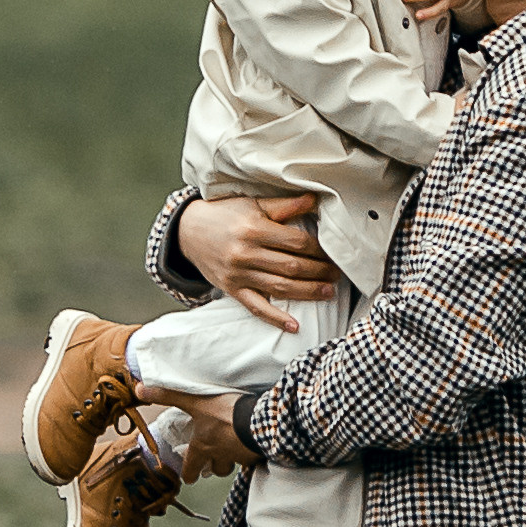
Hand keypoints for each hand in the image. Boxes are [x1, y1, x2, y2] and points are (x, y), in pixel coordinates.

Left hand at [138, 386, 257, 476]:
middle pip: (215, 469)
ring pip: (233, 464)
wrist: (258, 422)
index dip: (189, 473)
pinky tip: (254, 444)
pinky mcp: (257, 454)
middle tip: (212, 463)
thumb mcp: (194, 401)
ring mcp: (240, 456)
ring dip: (231, 460)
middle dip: (213, 467)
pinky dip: (251, 454)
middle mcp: (220, 455)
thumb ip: (168, 395)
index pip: (191, 467)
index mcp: (203, 446)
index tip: (189, 478)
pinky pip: (252, 458)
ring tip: (234, 448)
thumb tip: (139, 390)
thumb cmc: (225, 414)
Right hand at [176, 194, 338, 331]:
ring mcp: (239, 274)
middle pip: (292, 266)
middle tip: (337, 275)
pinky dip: (276, 318)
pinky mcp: (232, 290)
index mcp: (254, 229)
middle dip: (319, 272)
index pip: (297, 242)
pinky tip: (294, 326)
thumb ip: (285, 205)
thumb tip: (316, 200)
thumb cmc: (225, 214)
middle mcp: (246, 253)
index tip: (333, 254)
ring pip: (280, 288)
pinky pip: (256, 307)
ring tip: (328, 293)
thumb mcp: (253, 203)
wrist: (188, 231)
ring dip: (308, 293)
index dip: (319, 250)